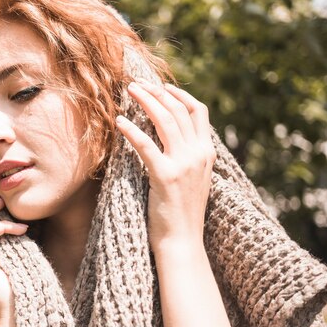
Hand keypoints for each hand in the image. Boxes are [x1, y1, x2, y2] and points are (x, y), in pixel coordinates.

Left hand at [115, 80, 215, 249]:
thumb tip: (168, 137)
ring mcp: (184, 165)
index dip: (179, 94)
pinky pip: (145, 145)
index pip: (198, 112)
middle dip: (157, 92)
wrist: (182, 242)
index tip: (161, 86)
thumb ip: (185, 157)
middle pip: (178, 110)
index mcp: (207, 153)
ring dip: (145, 101)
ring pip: (164, 120)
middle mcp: (199, 155)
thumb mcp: (191, 180)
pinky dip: (131, 130)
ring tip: (128, 91)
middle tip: (136, 83)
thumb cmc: (180, 214)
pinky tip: (119, 122)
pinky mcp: (165, 176)